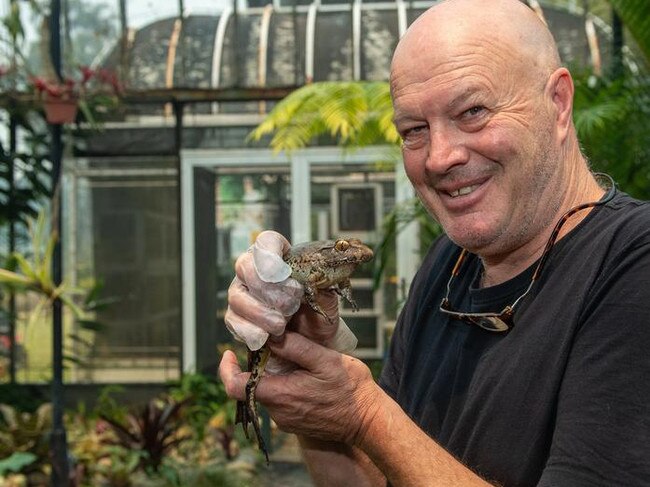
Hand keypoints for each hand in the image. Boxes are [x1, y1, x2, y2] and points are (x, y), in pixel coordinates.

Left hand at [219, 332, 380, 444]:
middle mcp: (278, 412)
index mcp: (280, 395)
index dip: (226, 368)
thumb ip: (295, 347)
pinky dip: (283, 386)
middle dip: (257, 366)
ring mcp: (287, 421)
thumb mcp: (324, 359)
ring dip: (272, 376)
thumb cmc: (350, 389)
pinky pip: (281, 402)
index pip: (234, 386)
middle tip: (272, 345)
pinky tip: (302, 375)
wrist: (369, 421)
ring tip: (292, 358)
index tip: (229, 352)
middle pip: (252, 387)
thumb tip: (269, 335)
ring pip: (267, 393)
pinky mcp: (297, 423)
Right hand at [225, 230, 357, 355]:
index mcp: (278, 256)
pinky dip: (251, 331)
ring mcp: (241, 294)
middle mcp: (254, 271)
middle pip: (245, 266)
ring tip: (282, 325)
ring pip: (237, 297)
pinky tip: (266, 337)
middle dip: (268, 288)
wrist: (315, 340)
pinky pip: (233, 322)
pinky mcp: (235, 318)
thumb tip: (315, 274)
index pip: (267, 241)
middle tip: (291, 305)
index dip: (269, 254)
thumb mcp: (327, 294)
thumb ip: (320, 281)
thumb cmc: (319, 310)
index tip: (282, 274)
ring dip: (261, 313)